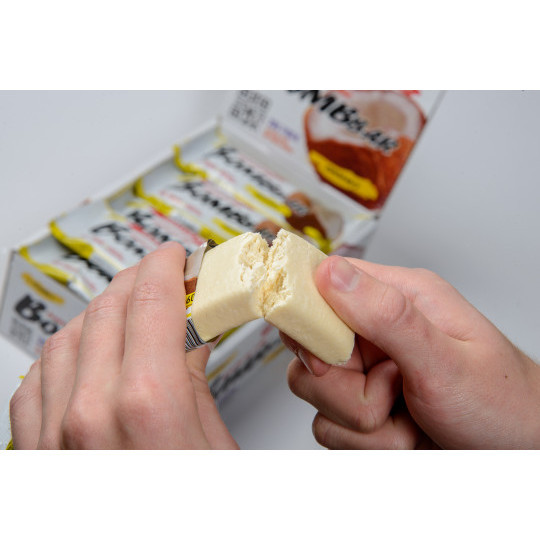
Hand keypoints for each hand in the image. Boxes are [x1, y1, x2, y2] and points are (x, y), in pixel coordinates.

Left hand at [10, 242, 237, 448]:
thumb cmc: (195, 528)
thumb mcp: (215, 444)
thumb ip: (195, 382)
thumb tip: (191, 339)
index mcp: (147, 403)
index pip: (151, 300)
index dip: (165, 266)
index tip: (174, 257)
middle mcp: (89, 414)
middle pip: (107, 309)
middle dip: (137, 281)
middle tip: (160, 278)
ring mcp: (54, 434)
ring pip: (66, 338)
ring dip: (100, 313)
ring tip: (126, 312)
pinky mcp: (35, 455)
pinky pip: (33, 383)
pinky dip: (63, 356)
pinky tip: (85, 355)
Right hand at [284, 256, 539, 448]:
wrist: (519, 457)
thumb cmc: (504, 404)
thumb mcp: (446, 360)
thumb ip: (386, 315)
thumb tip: (331, 273)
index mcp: (399, 297)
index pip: (322, 284)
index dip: (311, 319)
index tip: (331, 357)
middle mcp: (377, 331)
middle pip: (310, 347)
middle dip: (345, 387)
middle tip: (392, 391)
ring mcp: (366, 372)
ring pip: (314, 392)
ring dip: (361, 422)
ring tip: (407, 417)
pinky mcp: (361, 407)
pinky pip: (328, 426)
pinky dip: (366, 443)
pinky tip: (403, 434)